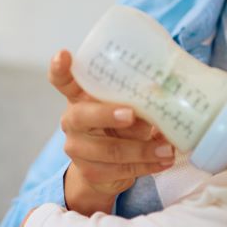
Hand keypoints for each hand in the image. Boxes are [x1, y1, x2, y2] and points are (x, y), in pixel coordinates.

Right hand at [49, 49, 174, 213]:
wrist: (105, 169)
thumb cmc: (120, 127)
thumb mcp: (127, 109)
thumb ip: (138, 104)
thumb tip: (160, 99)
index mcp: (79, 96)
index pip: (62, 80)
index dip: (60, 68)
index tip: (63, 55)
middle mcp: (72, 120)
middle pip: (82, 115)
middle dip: (108, 115)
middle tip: (132, 114)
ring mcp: (77, 147)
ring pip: (108, 150)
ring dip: (142, 150)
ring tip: (167, 149)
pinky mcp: (89, 171)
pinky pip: (119, 170)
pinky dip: (146, 166)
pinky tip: (163, 161)